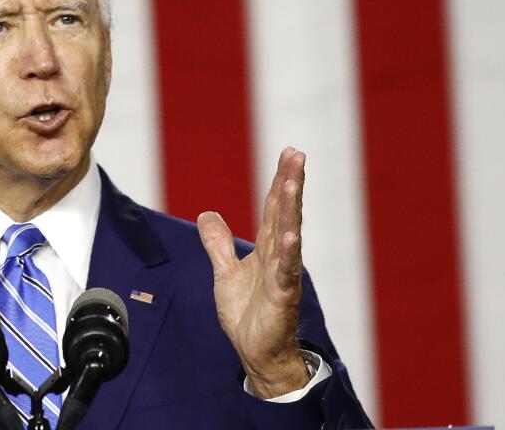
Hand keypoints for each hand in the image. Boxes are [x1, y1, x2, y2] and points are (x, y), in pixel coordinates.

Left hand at [198, 147, 309, 398]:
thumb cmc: (248, 314)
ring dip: (291, 210)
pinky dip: (288, 254)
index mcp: (266, 248)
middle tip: (297, 155)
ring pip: (288, 235)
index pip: (273, 207)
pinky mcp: (282, 296)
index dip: (279, 180)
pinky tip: (290, 236)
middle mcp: (278, 255)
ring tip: (293, 184)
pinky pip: (286, 272)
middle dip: (290, 183)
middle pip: (284, 213)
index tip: (289, 152)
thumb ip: (218, 244)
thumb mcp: (224, 272)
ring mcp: (282, 275)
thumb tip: (206, 214)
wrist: (256, 353)